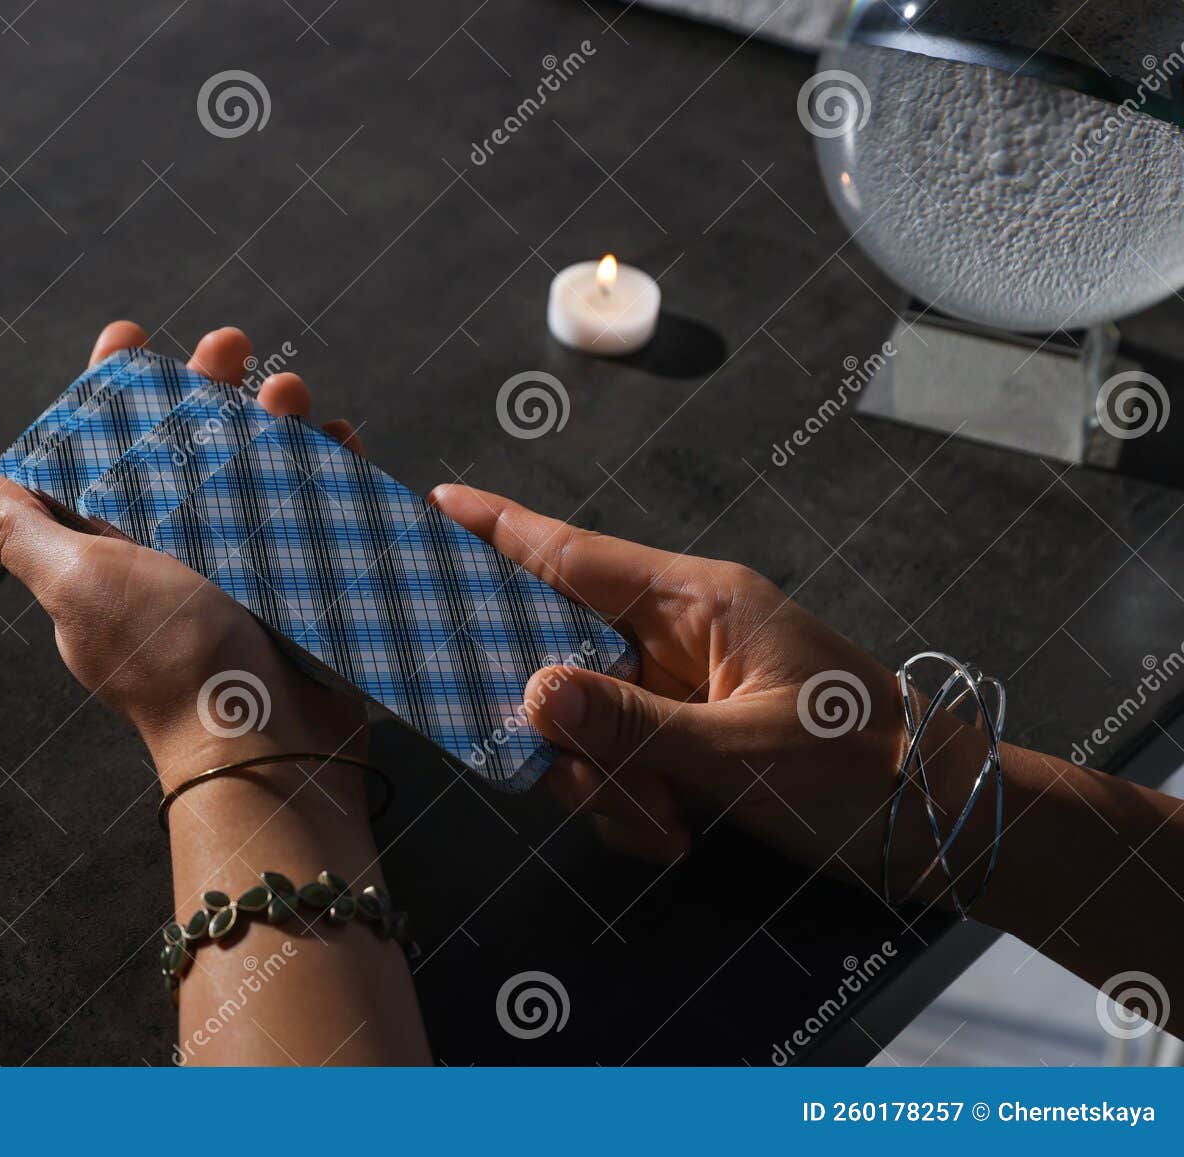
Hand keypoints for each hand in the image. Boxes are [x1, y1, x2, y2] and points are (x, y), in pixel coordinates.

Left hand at [0, 321, 366, 786]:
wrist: (264, 746)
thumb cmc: (166, 663)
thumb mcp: (80, 584)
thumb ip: (22, 531)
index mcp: (111, 549)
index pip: (102, 452)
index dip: (112, 391)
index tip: (130, 337)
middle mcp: (173, 553)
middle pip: (187, 448)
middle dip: (206, 388)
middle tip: (232, 344)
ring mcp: (240, 567)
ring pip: (256, 471)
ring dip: (273, 421)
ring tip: (292, 391)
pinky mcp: (297, 583)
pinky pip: (311, 512)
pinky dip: (328, 472)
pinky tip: (341, 442)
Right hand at [427, 484, 947, 893]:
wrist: (943, 826)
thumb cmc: (866, 770)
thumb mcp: (746, 754)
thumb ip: (632, 726)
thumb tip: (532, 694)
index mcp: (695, 603)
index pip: (573, 555)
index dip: (497, 530)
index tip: (431, 505)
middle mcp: (675, 635)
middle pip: (557, 655)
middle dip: (556, 725)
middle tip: (575, 775)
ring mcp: (677, 687)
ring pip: (579, 720)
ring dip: (600, 781)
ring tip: (664, 822)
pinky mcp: (683, 736)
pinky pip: (613, 760)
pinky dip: (628, 803)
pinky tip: (674, 831)